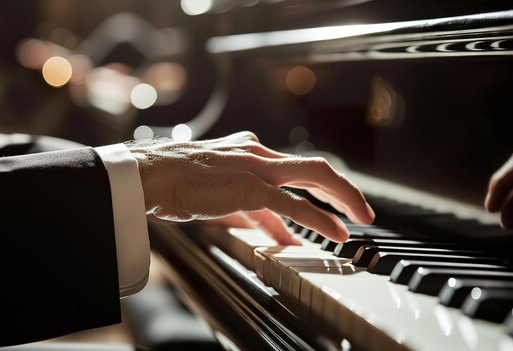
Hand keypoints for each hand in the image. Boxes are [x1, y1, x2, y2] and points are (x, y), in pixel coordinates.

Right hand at [125, 131, 374, 244]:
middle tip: (361, 209)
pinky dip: (319, 218)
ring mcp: (256, 168)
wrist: (151, 173)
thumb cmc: (177, 182)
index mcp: (250, 152)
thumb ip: (250, 210)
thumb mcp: (220, 193)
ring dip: (342, 197)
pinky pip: (294, 203)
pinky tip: (336, 232)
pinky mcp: (250, 187)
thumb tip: (275, 230)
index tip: (332, 205)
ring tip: (359, 218)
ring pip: (314, 175)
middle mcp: (258, 154)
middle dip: (342, 188)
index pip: (294, 169)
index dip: (318, 188)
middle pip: (314, 167)